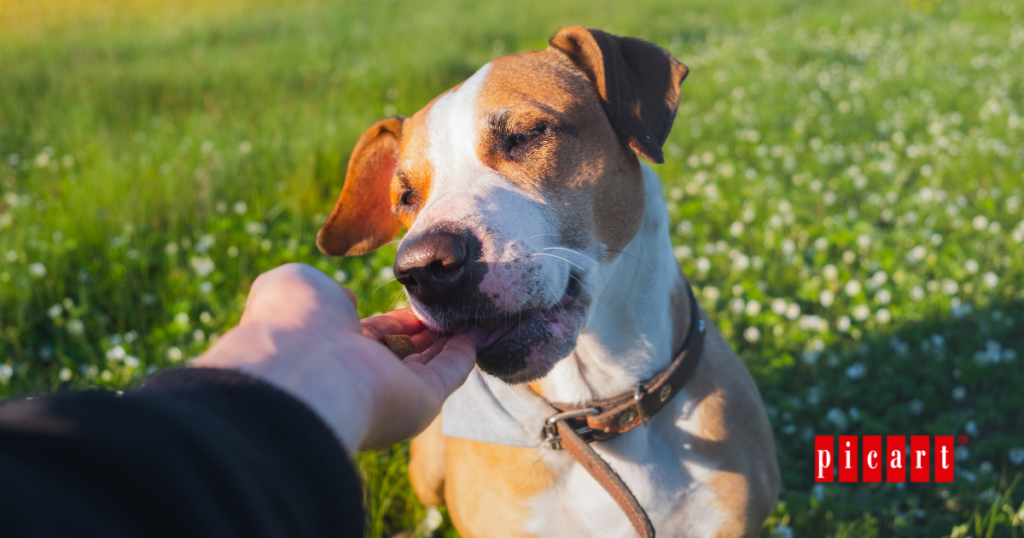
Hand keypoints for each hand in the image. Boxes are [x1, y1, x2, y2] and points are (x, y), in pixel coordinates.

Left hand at [194, 263, 475, 453]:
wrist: (300, 372)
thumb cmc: (292, 323)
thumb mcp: (297, 285)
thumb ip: (325, 290)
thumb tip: (350, 303)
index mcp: (329, 348)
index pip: (372, 334)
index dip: (397, 318)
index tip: (421, 297)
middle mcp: (361, 374)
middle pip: (405, 350)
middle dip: (431, 329)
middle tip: (457, 304)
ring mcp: (391, 391)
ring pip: (431, 362)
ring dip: (454, 338)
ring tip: (480, 311)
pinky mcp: (421, 403)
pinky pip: (449, 373)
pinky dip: (467, 352)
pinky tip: (483, 330)